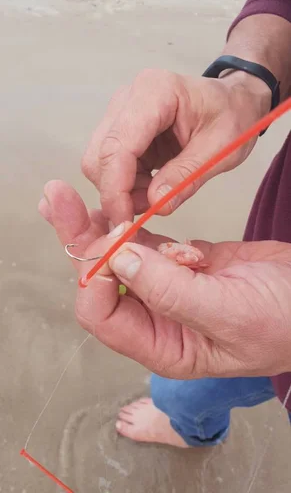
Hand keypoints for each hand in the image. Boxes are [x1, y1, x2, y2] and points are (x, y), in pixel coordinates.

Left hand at [39, 181, 290, 378]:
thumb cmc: (283, 320)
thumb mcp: (228, 313)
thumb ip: (170, 291)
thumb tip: (117, 259)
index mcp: (162, 344)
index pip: (104, 313)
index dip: (96, 275)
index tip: (112, 239)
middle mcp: (158, 318)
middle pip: (102, 279)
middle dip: (79, 239)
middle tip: (57, 200)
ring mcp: (171, 287)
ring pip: (122, 256)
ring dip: (103, 226)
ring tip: (84, 196)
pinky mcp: (186, 262)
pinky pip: (151, 242)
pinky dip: (144, 227)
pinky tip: (146, 218)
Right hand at [82, 69, 269, 224]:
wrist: (233, 101)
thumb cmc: (232, 116)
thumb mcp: (220, 150)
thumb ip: (187, 177)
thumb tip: (156, 205)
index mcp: (155, 92)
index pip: (119, 145)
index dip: (116, 187)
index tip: (124, 222)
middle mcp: (128, 98)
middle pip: (100, 155)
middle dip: (117, 191)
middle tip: (150, 209)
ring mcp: (120, 112)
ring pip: (99, 162)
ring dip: (122, 189)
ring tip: (158, 194)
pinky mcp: (120, 128)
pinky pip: (109, 164)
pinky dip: (126, 184)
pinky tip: (153, 185)